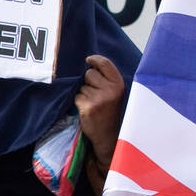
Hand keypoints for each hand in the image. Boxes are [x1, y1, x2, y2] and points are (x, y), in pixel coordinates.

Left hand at [76, 55, 124, 169]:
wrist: (108, 136)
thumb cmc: (110, 112)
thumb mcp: (115, 93)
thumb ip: (107, 79)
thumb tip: (90, 64)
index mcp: (119, 84)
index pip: (105, 63)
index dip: (95, 59)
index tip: (89, 60)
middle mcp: (110, 90)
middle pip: (89, 73)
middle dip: (88, 81)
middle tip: (95, 94)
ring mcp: (99, 98)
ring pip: (81, 86)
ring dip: (83, 93)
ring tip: (93, 104)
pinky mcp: (87, 106)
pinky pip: (76, 96)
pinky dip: (79, 102)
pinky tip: (87, 110)